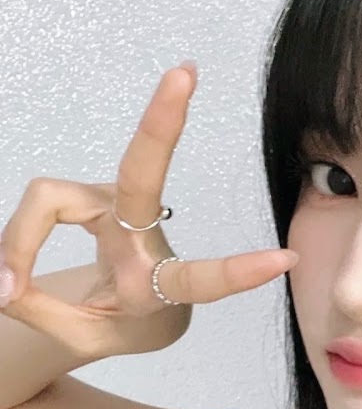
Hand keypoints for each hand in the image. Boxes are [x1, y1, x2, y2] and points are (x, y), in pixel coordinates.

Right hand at [0, 61, 297, 356]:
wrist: (134, 314)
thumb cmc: (122, 322)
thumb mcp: (87, 334)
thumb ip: (41, 312)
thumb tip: (1, 283)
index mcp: (161, 281)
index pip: (202, 277)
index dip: (239, 272)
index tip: (285, 258)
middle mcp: (143, 235)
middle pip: (143, 174)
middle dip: (161, 124)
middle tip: (184, 74)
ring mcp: (118, 208)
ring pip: (52, 199)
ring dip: (22, 242)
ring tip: (11, 285)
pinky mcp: (96, 197)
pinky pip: (43, 203)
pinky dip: (20, 236)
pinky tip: (12, 276)